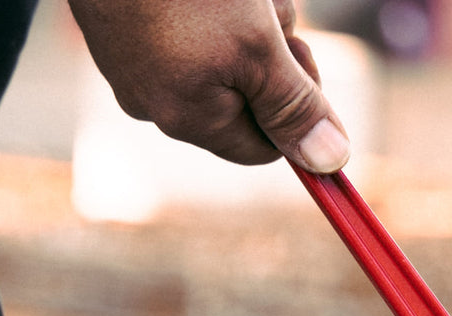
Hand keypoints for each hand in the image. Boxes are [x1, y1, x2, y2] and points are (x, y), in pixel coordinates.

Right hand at [67, 0, 349, 172]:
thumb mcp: (257, 46)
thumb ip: (293, 105)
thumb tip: (329, 163)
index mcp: (188, 118)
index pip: (263, 148)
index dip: (294, 106)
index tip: (298, 53)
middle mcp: (154, 103)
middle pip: (243, 95)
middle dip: (266, 49)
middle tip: (263, 5)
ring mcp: (132, 65)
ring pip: (219, 56)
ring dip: (244, 18)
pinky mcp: (122, 29)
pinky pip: (187, 32)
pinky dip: (209, 5)